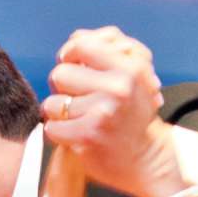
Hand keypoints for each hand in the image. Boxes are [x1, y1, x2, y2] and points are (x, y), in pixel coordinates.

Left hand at [42, 27, 175, 196]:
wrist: (146, 158)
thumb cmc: (133, 113)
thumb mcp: (133, 74)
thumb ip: (106, 48)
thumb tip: (74, 38)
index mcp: (130, 67)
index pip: (80, 45)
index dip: (70, 55)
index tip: (74, 67)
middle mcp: (119, 88)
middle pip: (60, 74)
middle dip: (64, 88)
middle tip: (80, 100)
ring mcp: (103, 113)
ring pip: (53, 103)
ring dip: (60, 114)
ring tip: (80, 119)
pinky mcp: (88, 136)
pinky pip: (51, 127)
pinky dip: (59, 133)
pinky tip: (76, 135)